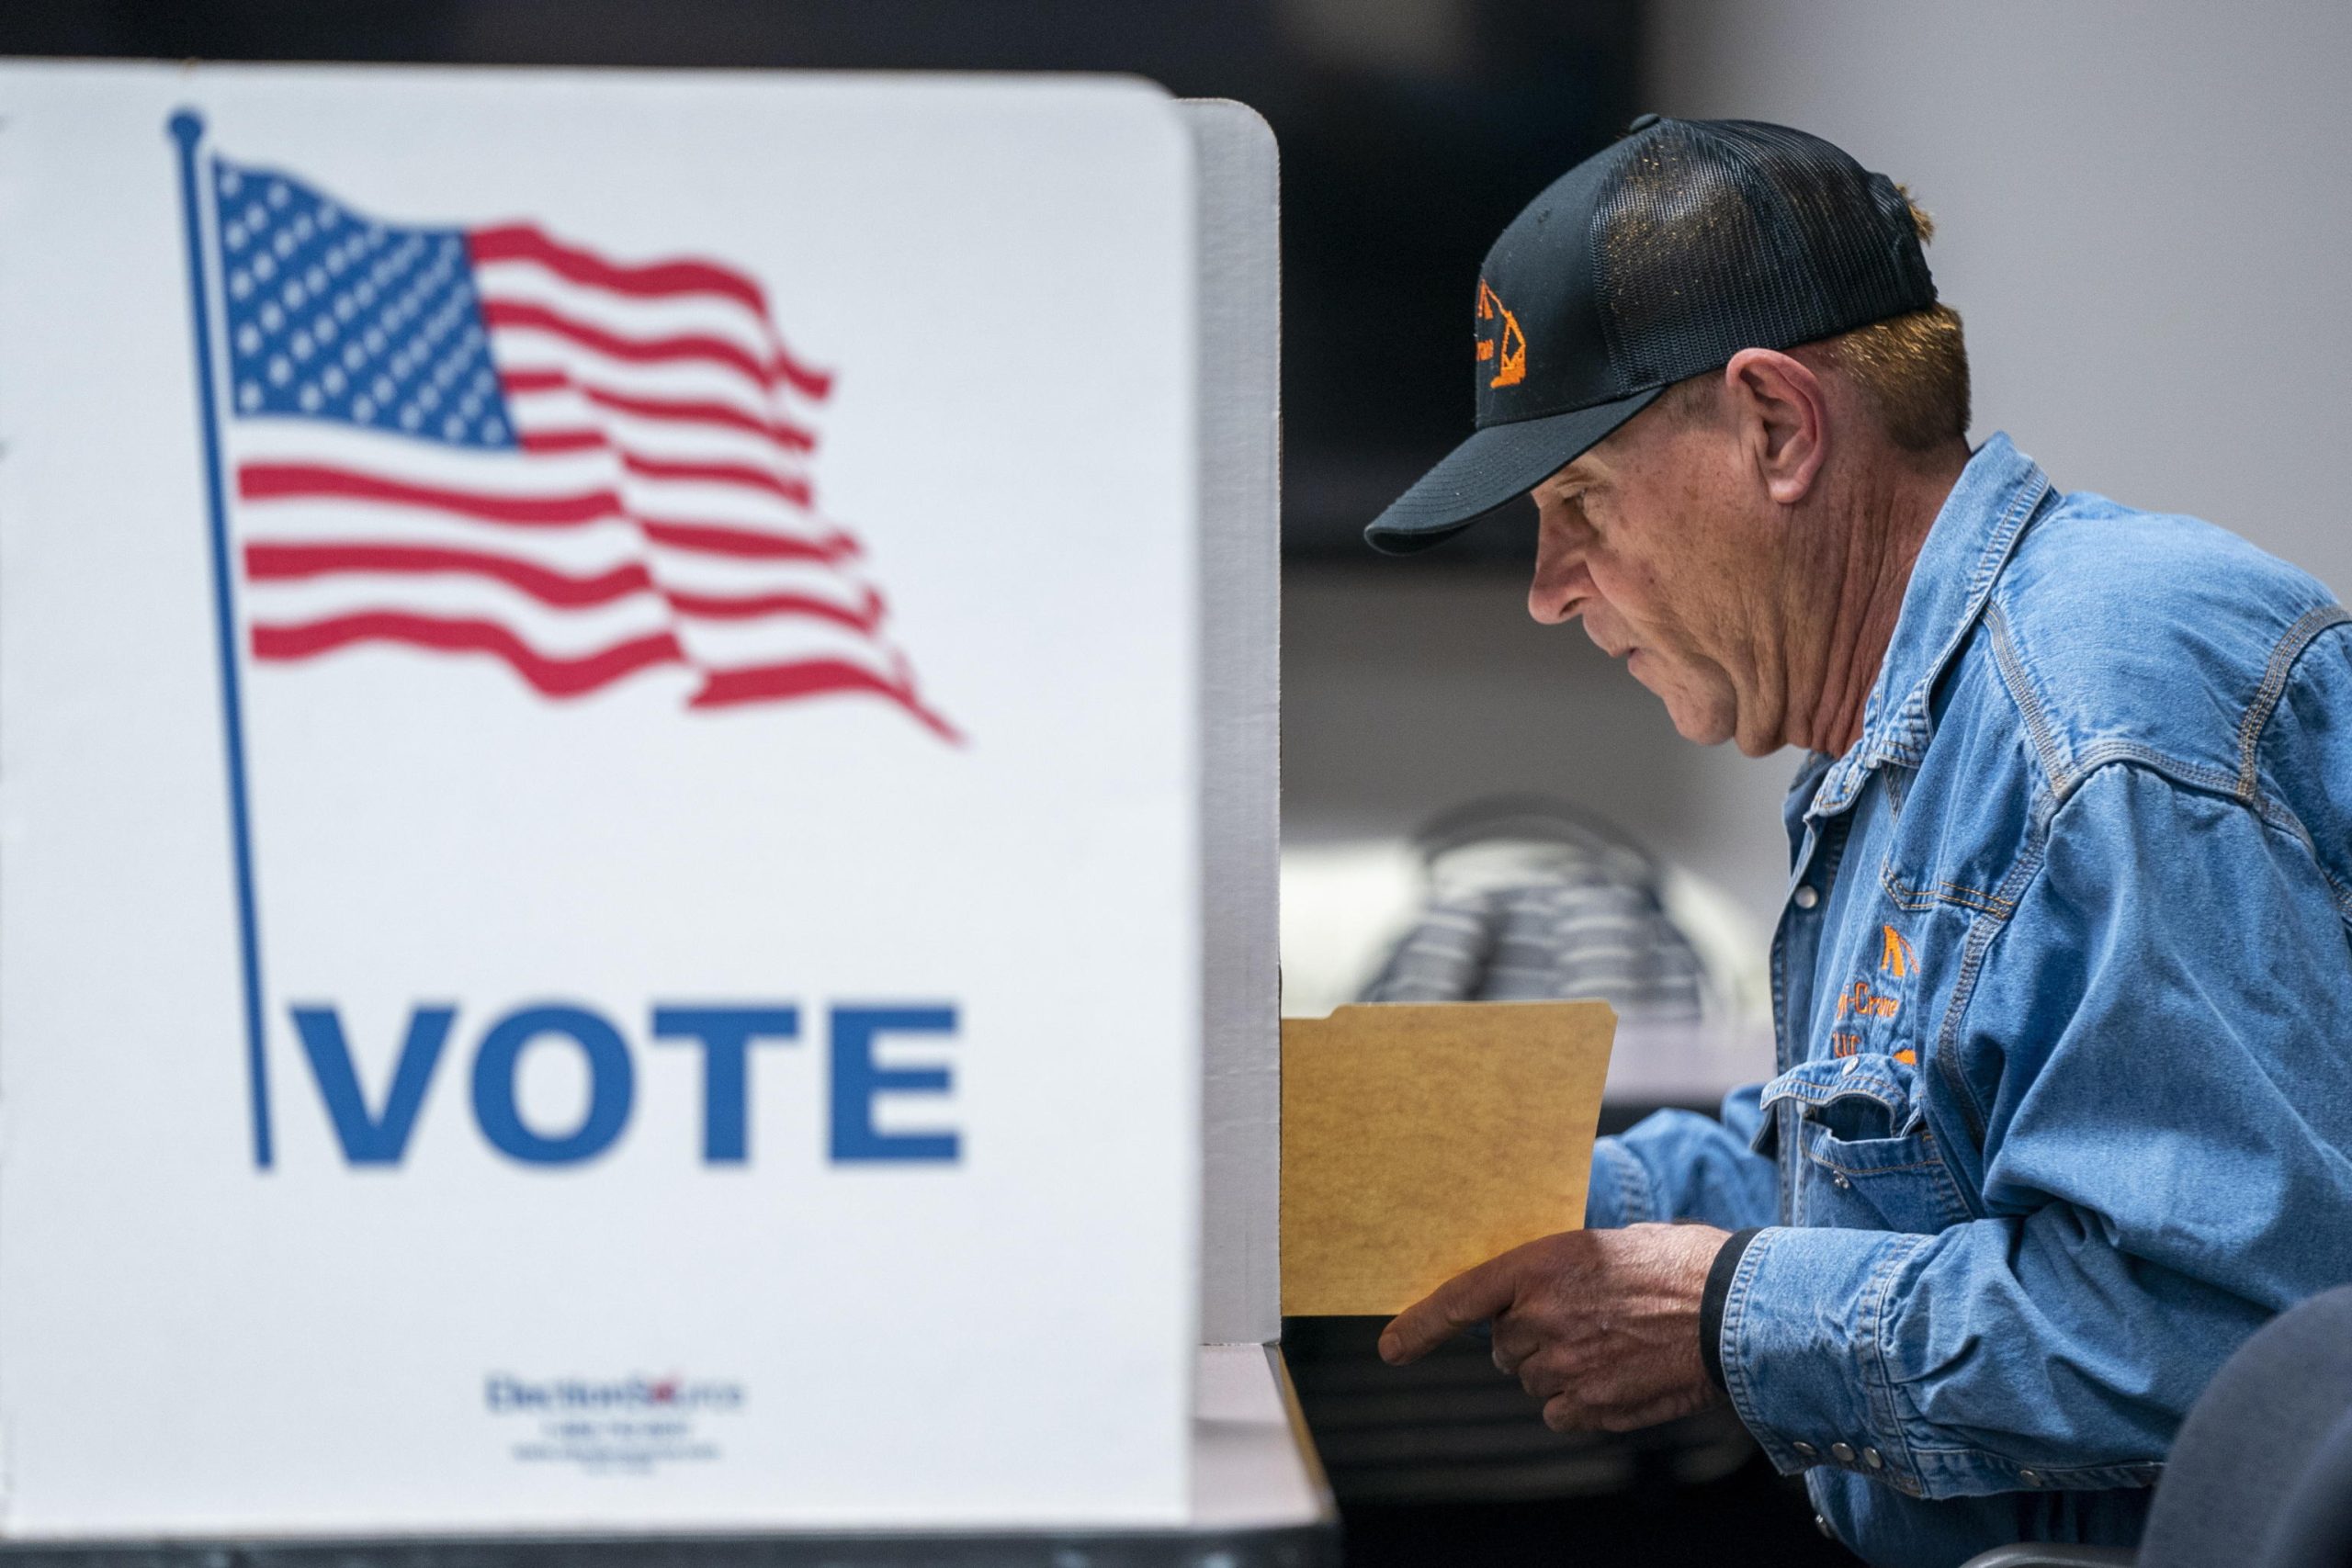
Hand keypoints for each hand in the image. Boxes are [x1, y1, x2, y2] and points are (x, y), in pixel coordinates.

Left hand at [1379, 1223, 1729, 1432]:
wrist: (1731, 1308)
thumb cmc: (1672, 1266)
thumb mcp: (1598, 1248)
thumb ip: (1549, 1276)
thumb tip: (1521, 1304)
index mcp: (1540, 1266)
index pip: (1461, 1298)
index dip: (1420, 1325)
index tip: (1391, 1347)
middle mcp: (1542, 1317)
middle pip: (1503, 1346)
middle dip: (1530, 1337)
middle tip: (1582, 1319)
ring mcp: (1565, 1365)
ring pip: (1531, 1380)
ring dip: (1558, 1368)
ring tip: (1610, 1344)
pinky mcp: (1591, 1405)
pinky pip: (1559, 1413)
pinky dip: (1579, 1402)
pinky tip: (1616, 1376)